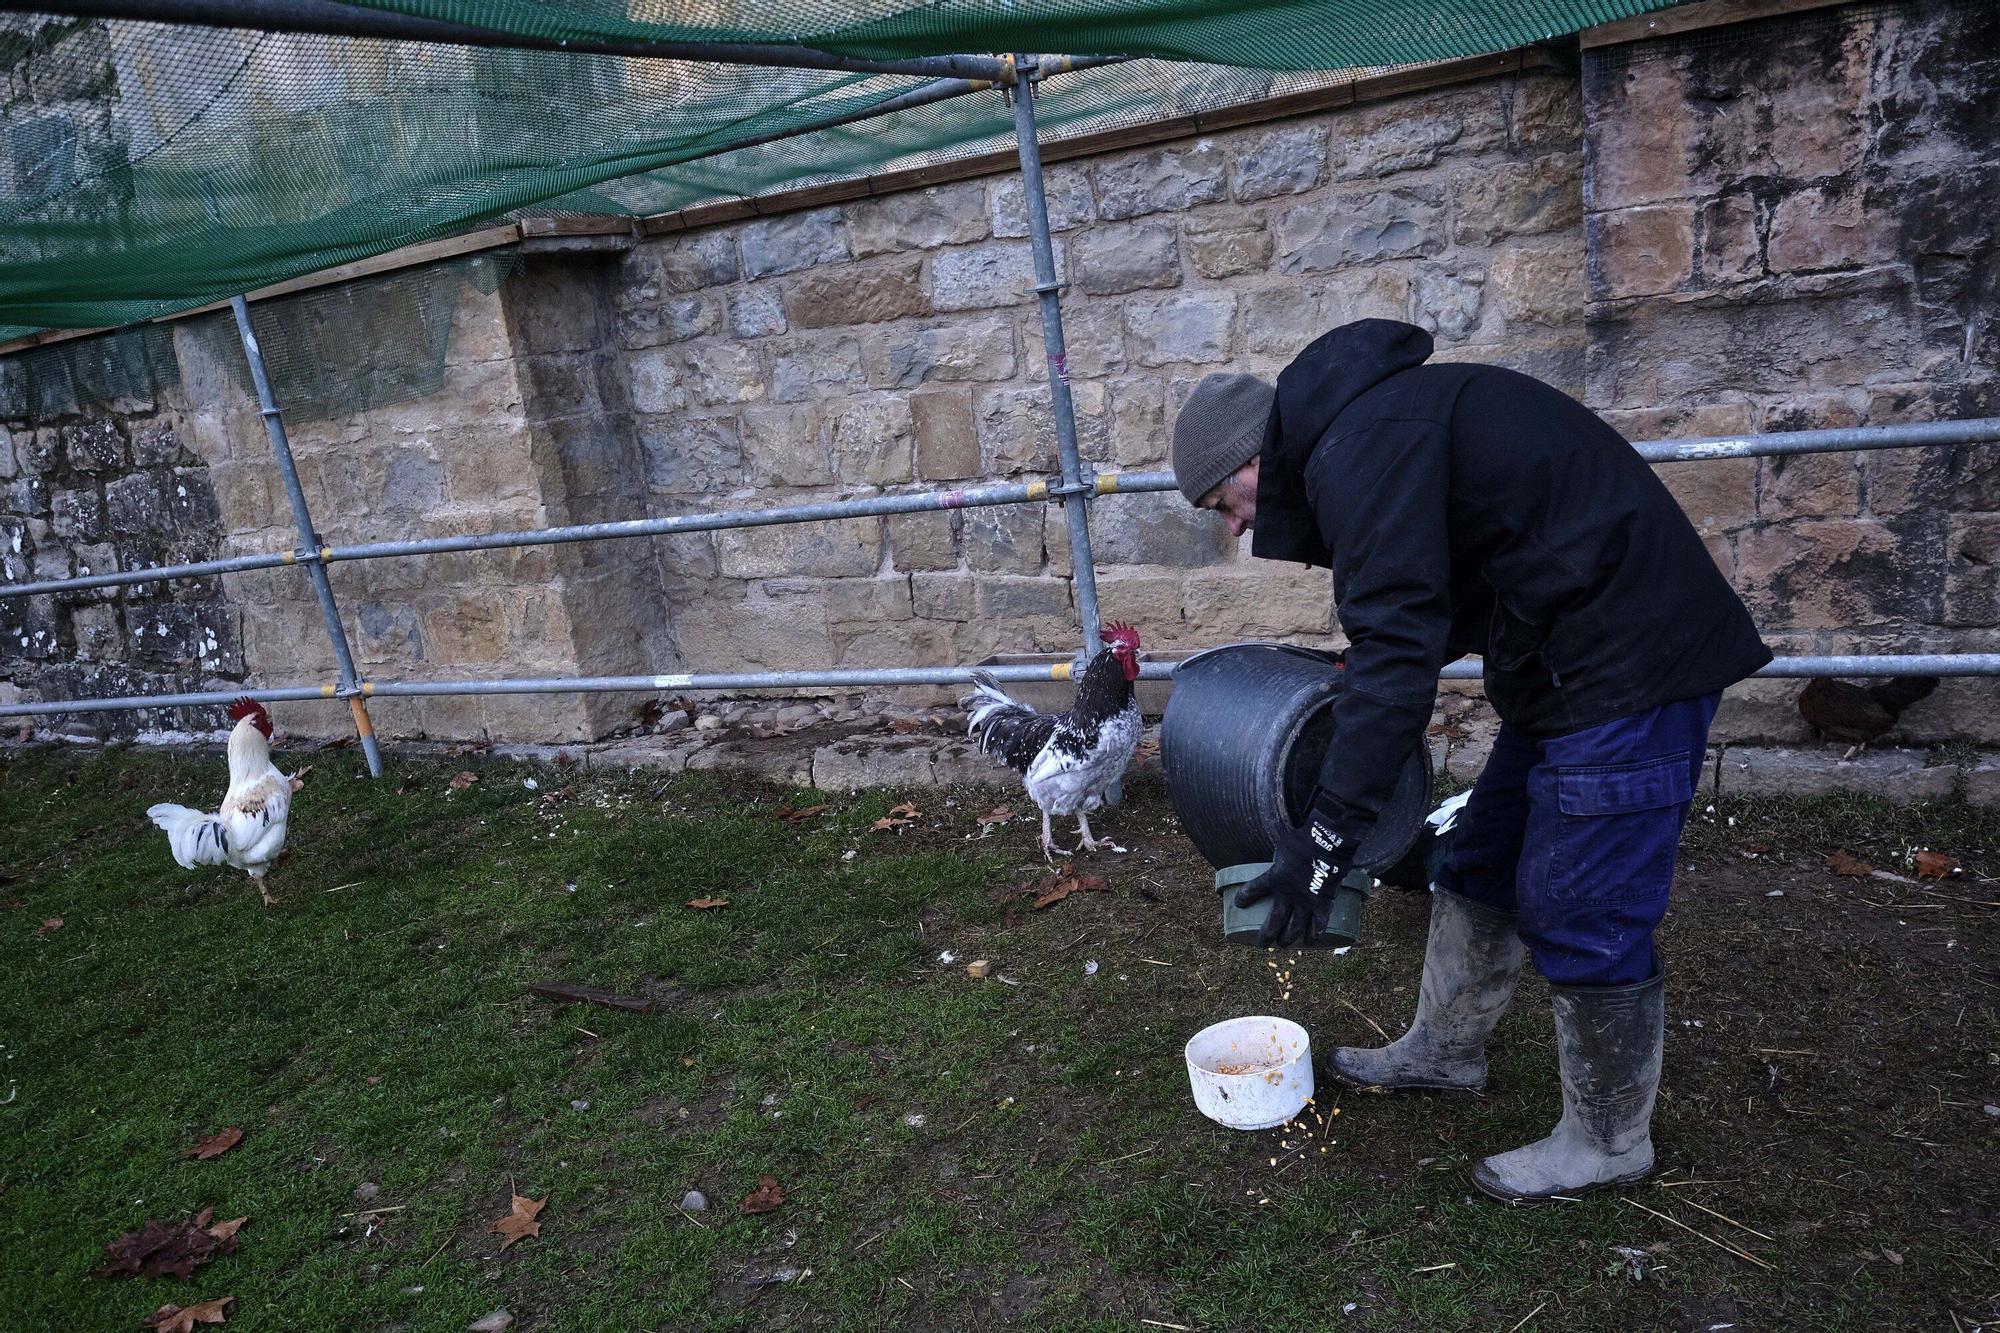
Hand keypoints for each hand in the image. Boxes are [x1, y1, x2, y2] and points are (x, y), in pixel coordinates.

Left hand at [1234, 804, 1353, 945]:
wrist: (1327, 843)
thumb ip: (1278, 857)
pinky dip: (1315, 934)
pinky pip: (1318, 924)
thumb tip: (1276, 853)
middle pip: (1274, 921)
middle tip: (1262, 943)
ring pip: (1295, 928)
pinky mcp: (1322, 903)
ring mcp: (1305, 901)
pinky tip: (1312, 941)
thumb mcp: (1281, 847)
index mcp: (1273, 878)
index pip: (1252, 891)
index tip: (1239, 903)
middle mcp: (1287, 895)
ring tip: (1284, 944)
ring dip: (1288, 938)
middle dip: (1267, 935)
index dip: (1244, 898)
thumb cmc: (1303, 841)